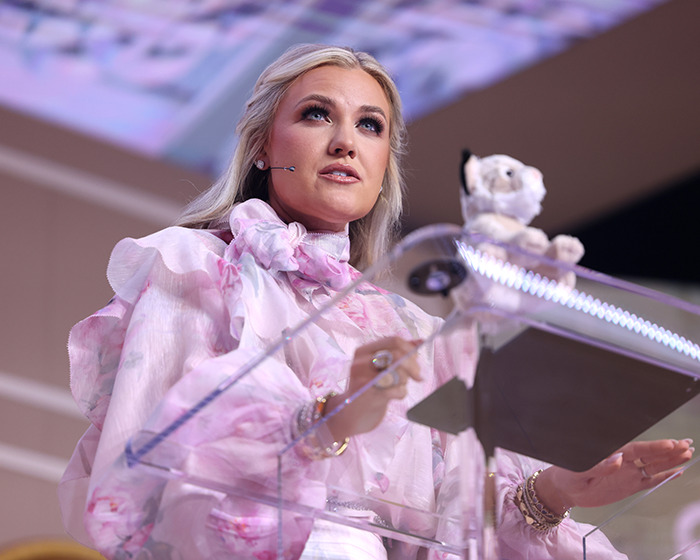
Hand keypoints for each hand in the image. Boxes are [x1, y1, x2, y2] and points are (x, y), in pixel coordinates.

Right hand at [324, 337, 422, 438]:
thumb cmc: (368, 389)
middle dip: (412, 366)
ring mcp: (363, 378)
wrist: (349, 415)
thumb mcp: (378, 368)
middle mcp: (361, 362)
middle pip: (397, 354)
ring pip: (398, 371)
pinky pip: (397, 389)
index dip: (410, 349)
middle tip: (417, 376)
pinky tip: (395, 396)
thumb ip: (397, 353)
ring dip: (405, 381)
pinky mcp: (370, 395)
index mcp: (363, 351)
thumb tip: (419, 341)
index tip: (417, 360)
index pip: (393, 340)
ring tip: (399, 387)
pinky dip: (401, 393)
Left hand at [535, 438, 694, 512]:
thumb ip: (599, 465)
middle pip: (650, 455)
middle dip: (668, 450)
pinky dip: (664, 477)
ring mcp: (628, 474)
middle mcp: (623, 462)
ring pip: (654, 466)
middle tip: (687, 445)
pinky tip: (678, 472)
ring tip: (688, 453)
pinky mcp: (629, 486)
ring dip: (670, 461)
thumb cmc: (568, 474)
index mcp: (612, 454)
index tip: (670, 444)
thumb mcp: (579, 470)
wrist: (565, 489)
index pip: (637, 449)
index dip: (654, 447)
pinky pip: (650, 481)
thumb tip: (617, 459)